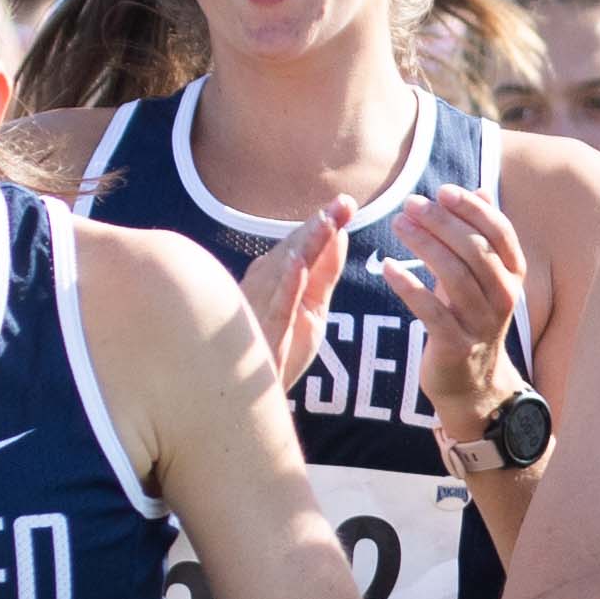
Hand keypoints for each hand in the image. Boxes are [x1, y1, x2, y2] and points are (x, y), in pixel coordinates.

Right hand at [248, 212, 342, 394]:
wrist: (251, 395)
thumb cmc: (279, 347)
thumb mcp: (313, 307)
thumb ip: (325, 272)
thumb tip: (340, 233)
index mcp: (276, 275)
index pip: (303, 244)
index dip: (325, 224)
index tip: (347, 203)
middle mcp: (265, 284)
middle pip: (295, 249)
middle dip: (319, 226)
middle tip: (344, 203)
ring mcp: (260, 306)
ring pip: (285, 270)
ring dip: (306, 245)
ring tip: (328, 222)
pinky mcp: (262, 332)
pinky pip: (275, 305)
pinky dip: (286, 284)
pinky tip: (299, 265)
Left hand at [383, 185, 532, 451]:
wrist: (471, 384)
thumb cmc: (469, 318)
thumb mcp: (480, 276)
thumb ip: (480, 234)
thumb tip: (480, 189)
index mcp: (512, 276)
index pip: (500, 233)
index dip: (473, 209)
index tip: (442, 191)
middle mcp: (503, 298)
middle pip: (475, 250)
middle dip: (442, 222)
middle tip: (410, 205)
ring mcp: (481, 324)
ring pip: (454, 276)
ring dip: (423, 245)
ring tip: (398, 225)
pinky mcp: (456, 346)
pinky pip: (431, 311)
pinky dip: (408, 286)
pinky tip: (387, 267)